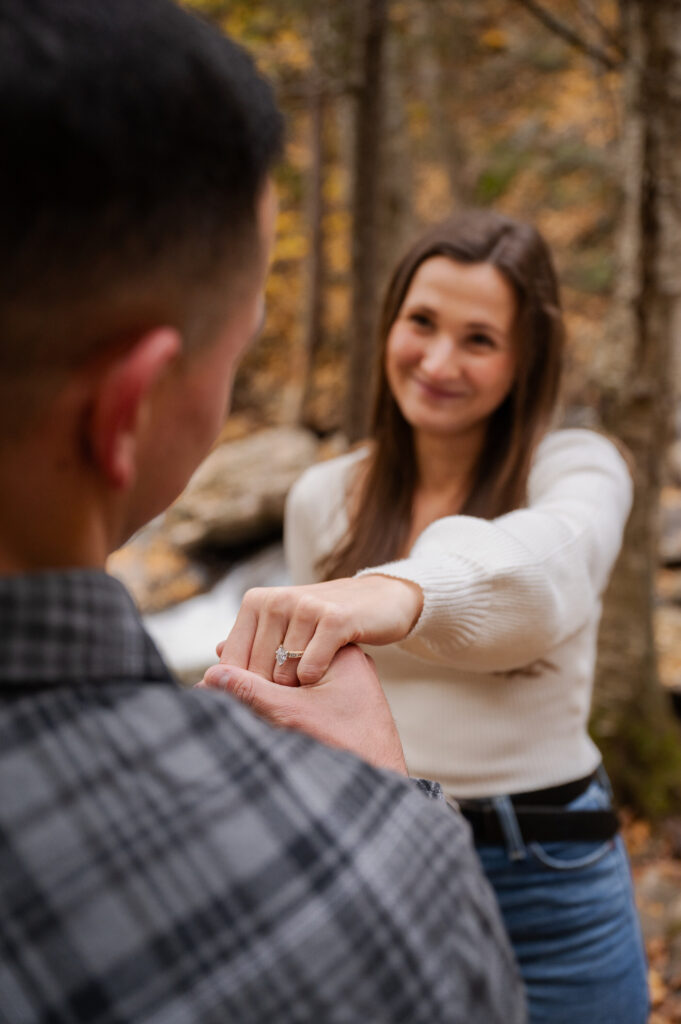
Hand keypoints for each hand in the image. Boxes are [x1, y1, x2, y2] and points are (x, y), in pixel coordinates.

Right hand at [201, 644, 407, 774]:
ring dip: (263, 685)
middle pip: (285, 656)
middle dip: (253, 668)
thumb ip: (250, 691)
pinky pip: (302, 693)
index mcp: (339, 650)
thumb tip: (209, 675)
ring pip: (292, 676)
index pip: (283, 639)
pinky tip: (255, 706)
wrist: (384, 780)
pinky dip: (279, 699)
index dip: (249, 655)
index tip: (218, 662)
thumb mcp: (292, 714)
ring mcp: (342, 683)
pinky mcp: (339, 704)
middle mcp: (343, 662)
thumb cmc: (347, 746)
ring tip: (229, 691)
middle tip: (216, 672)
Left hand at [216, 574, 422, 684]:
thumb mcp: (286, 625)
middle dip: (270, 692)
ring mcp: (305, 606)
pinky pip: (309, 667)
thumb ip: (253, 638)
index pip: (231, 660)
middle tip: (291, 694)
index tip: (260, 700)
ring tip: (307, 686)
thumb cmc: (328, 620)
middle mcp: (276, 600)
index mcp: (256, 601)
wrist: (381, 600)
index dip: (242, 689)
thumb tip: (216, 652)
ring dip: (294, 688)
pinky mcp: (335, 618)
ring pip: (281, 672)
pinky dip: (313, 679)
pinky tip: (319, 678)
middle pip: (254, 670)